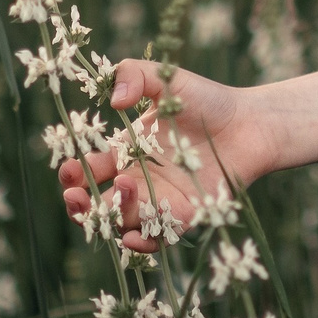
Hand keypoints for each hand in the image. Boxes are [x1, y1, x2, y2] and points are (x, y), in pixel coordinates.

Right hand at [58, 60, 273, 254]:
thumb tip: (115, 100)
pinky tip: (132, 236)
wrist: (250, 121)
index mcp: (126, 152)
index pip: (88, 171)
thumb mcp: (167, 78)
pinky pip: (158, 237)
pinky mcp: (185, 214)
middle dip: (79, 206)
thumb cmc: (207, 100)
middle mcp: (138, 180)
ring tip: (125, 185)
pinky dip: (142, 242)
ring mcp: (160, 200)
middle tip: (76, 197)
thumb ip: (135, 75)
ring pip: (124, 220)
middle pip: (97, 205)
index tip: (67, 168)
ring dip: (116, 212)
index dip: (72, 174)